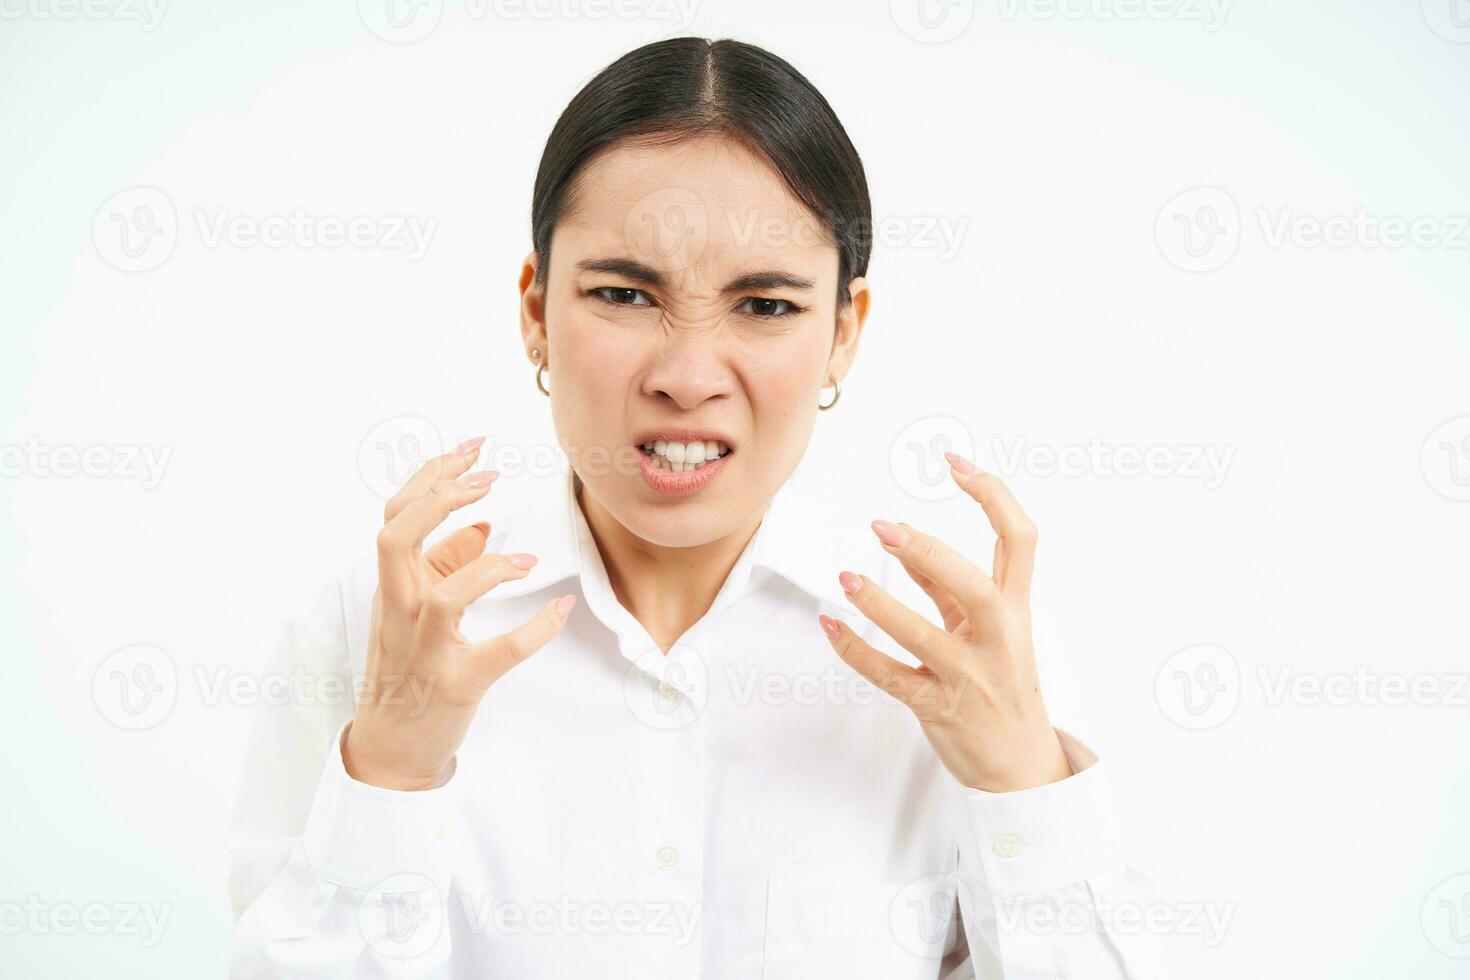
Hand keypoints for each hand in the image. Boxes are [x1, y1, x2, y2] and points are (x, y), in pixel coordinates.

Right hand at [343, 437, 576, 790]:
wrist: (392, 746)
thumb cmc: (407, 670)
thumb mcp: (415, 612)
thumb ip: (443, 567)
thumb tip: (481, 526)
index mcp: (392, 587)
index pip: (395, 516)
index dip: (431, 477)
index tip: (472, 450)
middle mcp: (399, 612)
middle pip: (396, 538)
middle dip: (440, 499)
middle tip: (488, 476)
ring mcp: (426, 651)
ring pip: (443, 597)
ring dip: (487, 570)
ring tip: (524, 561)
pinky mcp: (459, 685)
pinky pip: (500, 652)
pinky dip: (535, 629)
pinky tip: (560, 609)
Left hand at [820, 453, 1070, 792]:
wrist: (1022, 768)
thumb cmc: (1001, 687)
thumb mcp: (988, 631)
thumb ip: (948, 588)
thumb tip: (906, 538)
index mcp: (1015, 610)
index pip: (1020, 540)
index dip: (992, 495)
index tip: (954, 465)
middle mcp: (998, 640)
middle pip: (973, 587)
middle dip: (928, 553)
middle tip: (884, 528)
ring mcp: (968, 677)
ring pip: (923, 636)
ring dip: (879, 603)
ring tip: (846, 577)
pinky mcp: (938, 709)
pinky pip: (890, 677)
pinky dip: (855, 651)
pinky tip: (829, 626)